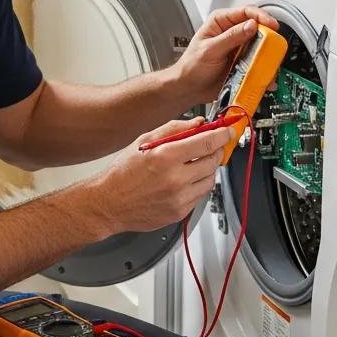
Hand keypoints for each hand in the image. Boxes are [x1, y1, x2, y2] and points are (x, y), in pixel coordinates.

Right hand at [91, 118, 232, 232]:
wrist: (108, 204)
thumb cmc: (122, 173)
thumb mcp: (144, 141)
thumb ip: (173, 129)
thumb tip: (197, 123)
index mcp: (165, 157)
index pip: (206, 143)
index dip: (222, 135)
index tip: (227, 131)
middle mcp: (175, 179)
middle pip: (213, 161)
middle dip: (215, 151)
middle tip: (210, 146)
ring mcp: (179, 198)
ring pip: (210, 180)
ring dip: (207, 169)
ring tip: (193, 164)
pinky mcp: (180, 212)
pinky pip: (200, 195)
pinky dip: (197, 185)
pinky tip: (184, 180)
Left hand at [173, 6, 279, 106]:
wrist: (189, 88)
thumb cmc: (191, 66)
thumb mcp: (210, 49)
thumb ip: (231, 37)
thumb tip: (251, 26)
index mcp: (221, 22)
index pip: (246, 12)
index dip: (261, 16)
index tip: (271, 25)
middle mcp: (232, 32)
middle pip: (257, 29)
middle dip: (267, 37)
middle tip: (273, 45)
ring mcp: (239, 48)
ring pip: (260, 46)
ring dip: (266, 54)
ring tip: (268, 62)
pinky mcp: (243, 62)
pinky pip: (258, 62)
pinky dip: (263, 68)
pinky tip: (264, 74)